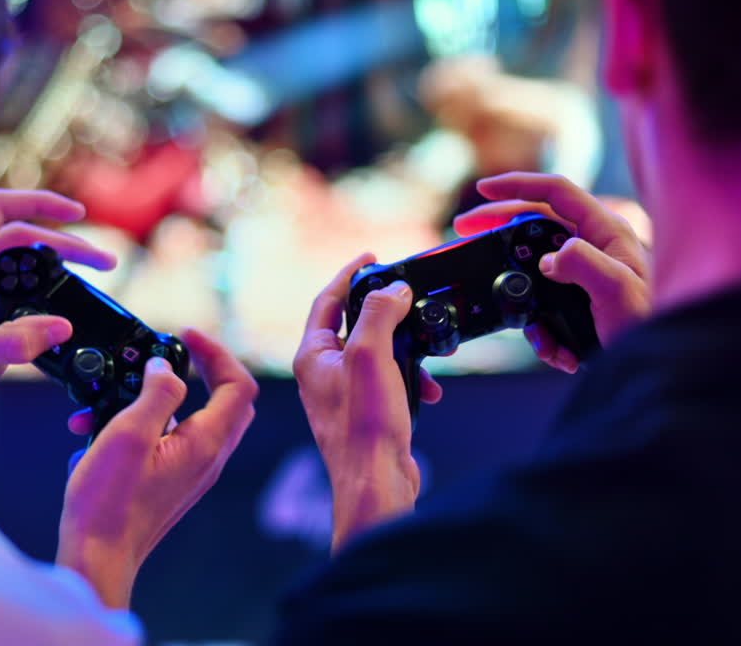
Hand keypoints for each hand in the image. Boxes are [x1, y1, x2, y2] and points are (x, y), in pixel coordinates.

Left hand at [0, 189, 117, 418]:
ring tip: (47, 340)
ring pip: (10, 288)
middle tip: (100, 266)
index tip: (79, 215)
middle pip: (19, 244)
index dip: (44, 203)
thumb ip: (16, 341)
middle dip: (62, 256)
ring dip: (28, 316)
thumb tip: (61, 328)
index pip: (3, 207)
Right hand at [56, 329, 256, 608]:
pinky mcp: (171, 480)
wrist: (97, 554)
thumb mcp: (130, 433)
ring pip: (197, 418)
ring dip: (162, 397)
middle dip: (204, 368)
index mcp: (205, 443)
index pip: (239, 385)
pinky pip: (171, 438)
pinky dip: (146, 422)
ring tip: (119, 393)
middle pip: (228, 399)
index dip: (218, 352)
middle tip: (175, 352)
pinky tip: (102, 427)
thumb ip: (157, 394)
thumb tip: (166, 368)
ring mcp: (191, 471)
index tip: (186, 335)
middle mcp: (207, 458)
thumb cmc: (110, 502)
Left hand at [292, 255, 443, 552]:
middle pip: (355, 323)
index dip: (350, 274)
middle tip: (410, 301)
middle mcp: (323, 372)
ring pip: (379, 352)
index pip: (328, 300)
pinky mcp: (367, 412)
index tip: (372, 257)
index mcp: (312, 355)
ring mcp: (344, 393)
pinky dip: (411, 378)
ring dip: (406, 349)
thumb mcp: (371, 355)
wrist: (376, 482)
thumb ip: (380, 314)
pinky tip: (429, 390)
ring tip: (427, 354)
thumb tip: (393, 289)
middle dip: (388, 314)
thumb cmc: (364, 426)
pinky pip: (391, 380)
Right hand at [452, 172, 651, 372]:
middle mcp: (595, 245)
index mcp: (606, 231)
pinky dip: (541, 329)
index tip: (483, 188)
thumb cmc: (653, 325)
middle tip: (465, 229)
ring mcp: (585, 272)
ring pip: (534, 269)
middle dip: (499, 225)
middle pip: (535, 221)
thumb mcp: (618, 292)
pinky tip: (554, 349)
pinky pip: (545, 305)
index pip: (556, 192)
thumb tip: (548, 257)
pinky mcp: (579, 299)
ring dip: (521, 296)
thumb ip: (583, 264)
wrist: (666, 365)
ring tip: (521, 323)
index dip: (517, 185)